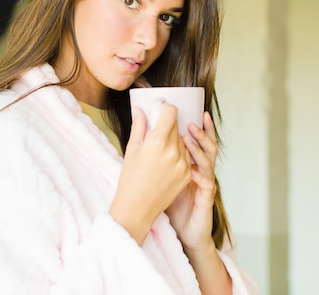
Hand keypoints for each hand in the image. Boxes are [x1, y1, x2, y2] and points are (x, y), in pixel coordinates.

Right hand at [109, 104, 191, 244]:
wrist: (137, 208)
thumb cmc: (130, 179)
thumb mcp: (132, 150)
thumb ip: (139, 126)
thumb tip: (140, 109)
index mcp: (157, 141)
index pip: (171, 112)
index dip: (165, 109)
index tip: (160, 112)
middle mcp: (174, 150)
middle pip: (177, 126)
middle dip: (167, 126)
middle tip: (157, 133)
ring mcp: (183, 163)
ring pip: (183, 141)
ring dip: (175, 141)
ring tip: (160, 153)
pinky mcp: (188, 174)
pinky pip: (187, 157)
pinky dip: (179, 156)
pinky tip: (165, 165)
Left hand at [165, 111, 218, 252]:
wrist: (179, 229)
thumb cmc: (167, 198)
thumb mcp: (157, 170)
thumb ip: (152, 146)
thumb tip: (142, 121)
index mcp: (190, 161)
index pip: (196, 139)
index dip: (197, 125)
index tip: (187, 111)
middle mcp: (200, 169)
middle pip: (206, 146)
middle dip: (199, 133)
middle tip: (190, 122)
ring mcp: (204, 182)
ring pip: (208, 161)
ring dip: (199, 149)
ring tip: (189, 139)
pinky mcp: (205, 197)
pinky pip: (207, 183)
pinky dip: (200, 175)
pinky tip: (193, 170)